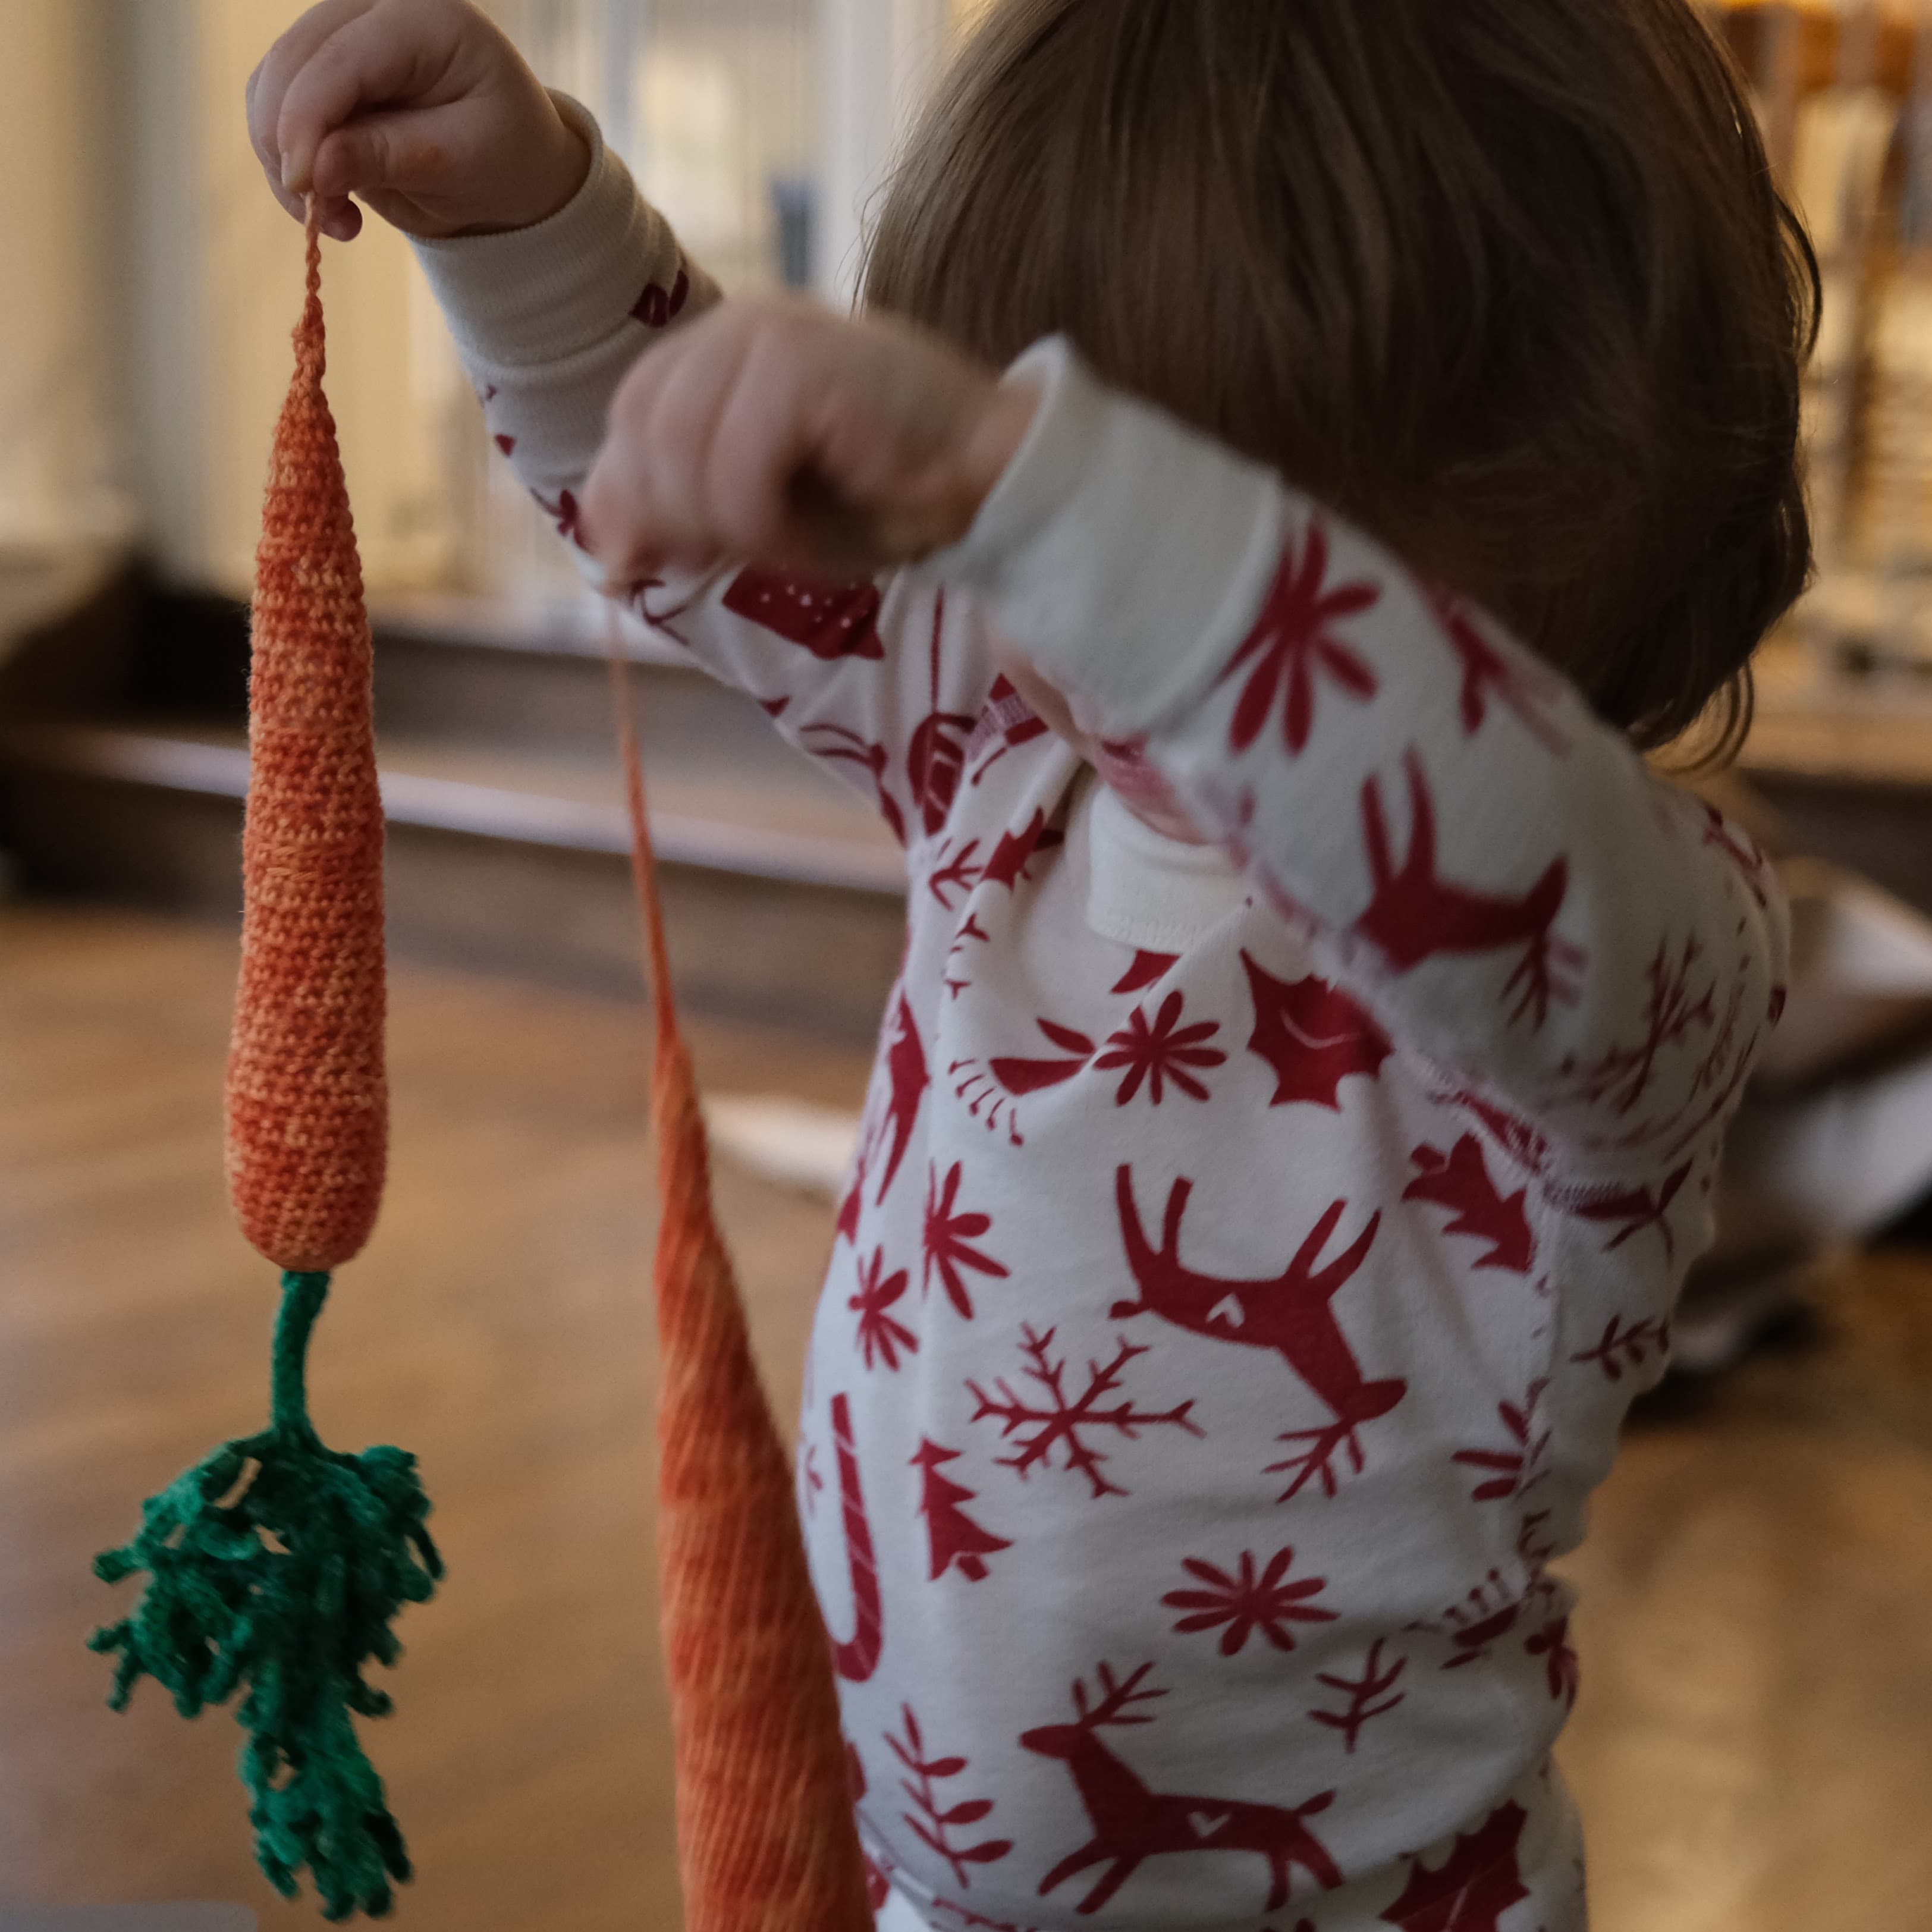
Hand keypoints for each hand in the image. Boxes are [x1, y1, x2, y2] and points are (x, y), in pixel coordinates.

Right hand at [248, 0, 589, 241]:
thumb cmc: (505, 158)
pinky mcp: (322, 65)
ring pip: (272, 84)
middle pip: (291, 65)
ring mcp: (341, 30)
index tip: (303, 190)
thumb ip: (387, 157)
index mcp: (424, 18)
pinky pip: (275, 105)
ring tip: (339, 217)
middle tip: (326, 220)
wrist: (515, 160)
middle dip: (290, 146)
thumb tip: (311, 169)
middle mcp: (373, 8)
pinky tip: (331, 197)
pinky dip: (289, 156)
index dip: (306, 124)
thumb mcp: (462, 165)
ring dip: (285, 158)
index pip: (340, 61)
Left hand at [580, 299, 1038, 583]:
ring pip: (680, 452)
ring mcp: (767, 332)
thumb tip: (604, 556)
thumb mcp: (757, 515)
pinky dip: (764, 524)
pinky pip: (736, 467)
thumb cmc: (884, 501)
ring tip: (791, 544)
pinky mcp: (800, 361)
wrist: (992, 479)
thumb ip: (679, 516)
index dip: (632, 496)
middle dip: (682, 518)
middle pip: (642, 432)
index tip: (668, 560)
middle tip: (749, 554)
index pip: (629, 416)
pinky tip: (809, 536)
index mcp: (719, 348)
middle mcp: (735, 324)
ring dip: (730, 527)